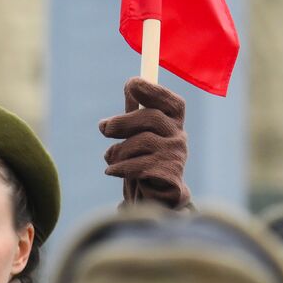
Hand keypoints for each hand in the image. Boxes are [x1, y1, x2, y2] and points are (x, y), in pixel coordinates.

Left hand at [98, 77, 190, 208]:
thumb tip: (130, 85)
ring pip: (141, 142)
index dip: (152, 91)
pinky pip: (139, 166)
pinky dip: (120, 168)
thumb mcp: (138, 135)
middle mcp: (179, 136)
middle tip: (103, 128)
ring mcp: (177, 156)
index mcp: (173, 123)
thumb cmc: (144, 161)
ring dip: (118, 151)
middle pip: (151, 118)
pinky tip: (112, 171)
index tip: (131, 83)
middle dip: (122, 122)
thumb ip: (133, 115)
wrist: (155, 199)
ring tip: (111, 159)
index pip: (170, 102)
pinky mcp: (170, 175)